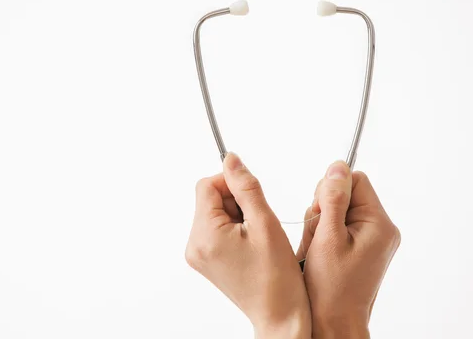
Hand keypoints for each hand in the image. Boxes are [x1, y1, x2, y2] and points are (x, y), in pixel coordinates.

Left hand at [185, 153, 310, 338]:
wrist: (278, 314)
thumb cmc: (277, 276)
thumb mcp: (265, 223)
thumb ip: (246, 186)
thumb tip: (231, 159)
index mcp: (205, 234)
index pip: (207, 186)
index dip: (231, 182)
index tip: (252, 194)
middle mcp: (194, 244)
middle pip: (209, 199)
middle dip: (235, 201)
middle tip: (258, 221)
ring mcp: (197, 254)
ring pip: (213, 213)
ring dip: (236, 215)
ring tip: (256, 235)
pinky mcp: (205, 260)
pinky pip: (214, 229)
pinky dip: (233, 228)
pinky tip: (250, 244)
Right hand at [296, 161, 400, 338]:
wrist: (334, 322)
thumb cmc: (331, 288)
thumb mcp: (327, 238)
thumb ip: (333, 199)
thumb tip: (337, 166)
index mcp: (379, 224)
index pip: (355, 180)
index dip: (331, 190)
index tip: (320, 214)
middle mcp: (380, 228)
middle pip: (345, 193)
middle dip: (323, 210)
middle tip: (318, 238)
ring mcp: (371, 239)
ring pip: (337, 210)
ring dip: (320, 225)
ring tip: (318, 250)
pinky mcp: (361, 247)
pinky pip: (337, 226)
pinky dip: (323, 235)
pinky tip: (320, 254)